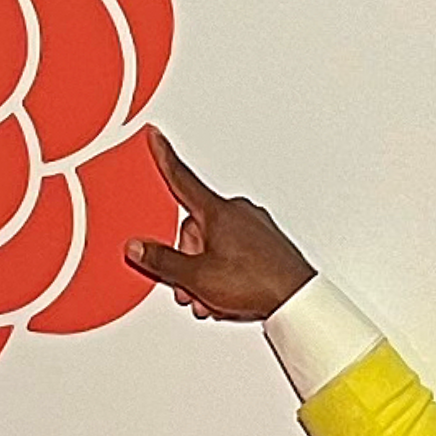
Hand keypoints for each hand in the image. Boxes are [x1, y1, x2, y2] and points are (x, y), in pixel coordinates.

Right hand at [123, 128, 316, 320]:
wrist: (296, 299)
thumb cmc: (255, 281)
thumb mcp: (196, 276)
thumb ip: (163, 260)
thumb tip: (139, 247)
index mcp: (218, 211)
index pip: (182, 177)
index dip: (164, 157)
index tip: (156, 136)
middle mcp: (238, 212)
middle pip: (194, 227)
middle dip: (187, 257)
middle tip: (190, 283)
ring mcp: (254, 226)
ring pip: (214, 242)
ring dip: (205, 270)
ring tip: (213, 295)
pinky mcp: (266, 242)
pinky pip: (233, 249)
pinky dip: (225, 270)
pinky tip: (228, 291)